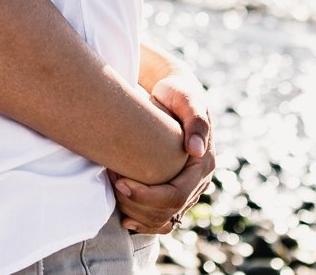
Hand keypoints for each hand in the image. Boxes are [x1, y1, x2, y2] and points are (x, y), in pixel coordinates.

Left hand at [115, 68, 214, 236]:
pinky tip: (126, 217)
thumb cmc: (178, 93)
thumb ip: (196, 120)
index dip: (148, 196)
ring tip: (115, 197)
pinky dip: (145, 222)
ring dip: (139, 215)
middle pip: (169, 211)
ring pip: (165, 219)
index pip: (176, 195)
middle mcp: (198, 182)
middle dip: (138, 204)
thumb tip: (197, 150)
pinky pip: (163, 218)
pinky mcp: (175, 190)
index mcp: (203, 164)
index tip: (120, 183)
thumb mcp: (187, 99)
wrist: (175, 95)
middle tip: (112, 184)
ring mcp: (188, 189)